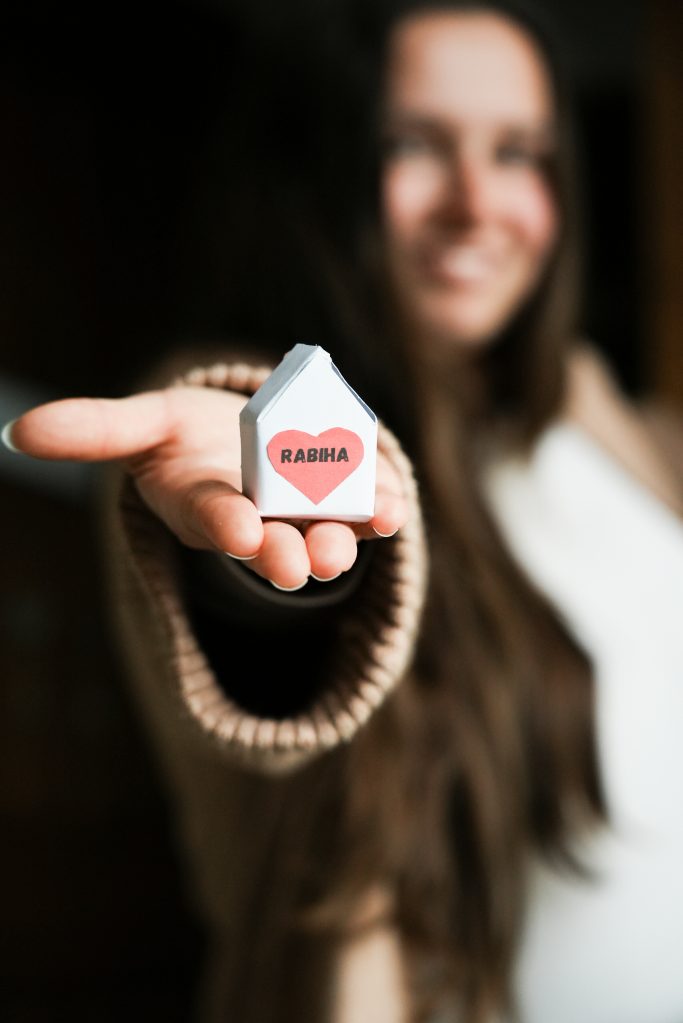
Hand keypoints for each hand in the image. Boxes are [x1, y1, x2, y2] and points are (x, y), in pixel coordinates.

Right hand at [5, 388, 407, 589]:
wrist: (251, 445)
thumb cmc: (191, 442)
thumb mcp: (146, 429)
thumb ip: (95, 431)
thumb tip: (15, 432)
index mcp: (210, 507)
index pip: (215, 520)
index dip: (227, 525)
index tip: (240, 531)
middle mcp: (262, 521)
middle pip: (277, 543)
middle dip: (288, 553)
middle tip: (303, 564)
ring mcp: (309, 515)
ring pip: (330, 532)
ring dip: (348, 534)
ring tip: (374, 524)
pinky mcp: (350, 500)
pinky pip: (370, 508)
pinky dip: (385, 507)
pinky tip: (398, 505)